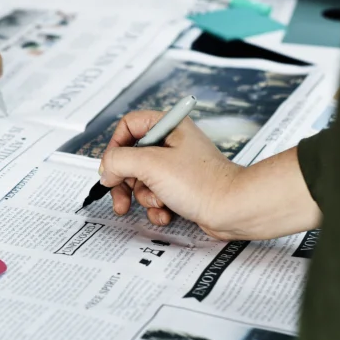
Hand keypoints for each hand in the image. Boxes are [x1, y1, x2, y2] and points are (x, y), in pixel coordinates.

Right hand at [99, 110, 241, 238]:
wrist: (233, 209)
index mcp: (168, 126)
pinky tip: (166, 213)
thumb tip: (106, 170)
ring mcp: (176, 167)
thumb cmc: (204, 183)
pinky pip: (155, 196)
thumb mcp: (151, 165)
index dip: (115, 147)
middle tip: (121, 198)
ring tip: (157, 203)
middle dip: (125, 182)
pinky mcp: (181, 188)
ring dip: (143, 197)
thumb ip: (119, 161)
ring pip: (141, 180)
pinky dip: (156, 208)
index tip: (111, 168)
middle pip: (130, 158)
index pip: (128, 126)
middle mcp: (172, 143)